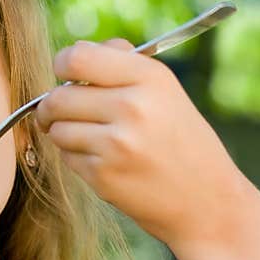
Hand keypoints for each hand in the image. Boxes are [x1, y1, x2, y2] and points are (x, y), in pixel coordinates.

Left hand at [34, 38, 253, 246]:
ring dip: (64, 134)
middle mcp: (133, 107)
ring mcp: (116, 144)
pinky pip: (66, 157)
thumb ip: (120, 66)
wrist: (206, 202)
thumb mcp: (165, 92)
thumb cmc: (180, 141)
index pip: (77, 57)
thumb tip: (70, 56)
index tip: (66, 76)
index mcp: (150, 78)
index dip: (62, 65)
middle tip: (62, 113)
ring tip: (91, 139)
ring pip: (57, 128)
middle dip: (52, 106)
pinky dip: (77, 158)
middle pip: (58, 96)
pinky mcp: (104, 176)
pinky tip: (105, 162)